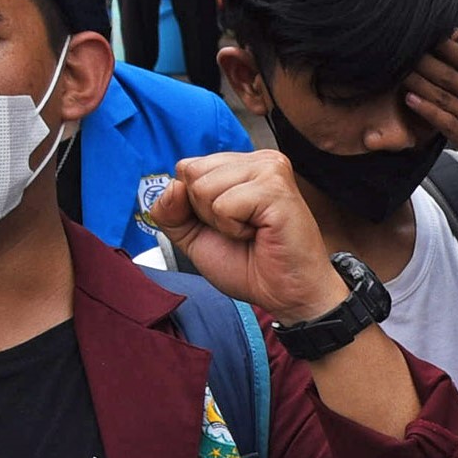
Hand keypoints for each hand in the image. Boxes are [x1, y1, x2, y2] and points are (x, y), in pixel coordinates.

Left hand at [143, 148, 350, 322]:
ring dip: (220, 221)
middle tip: (240, 230)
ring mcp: (269, 170)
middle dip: (204, 211)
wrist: (287, 296)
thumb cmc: (251, 266)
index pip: (186, 167)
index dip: (193, 204)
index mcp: (241, 165)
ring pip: (203, 187)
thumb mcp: (194, 236)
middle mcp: (257, 161)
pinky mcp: (276, 188)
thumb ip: (170, 210)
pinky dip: (233, 229)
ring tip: (250, 232)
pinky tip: (259, 234)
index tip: (226, 224)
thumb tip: (173, 186)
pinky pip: (223, 205)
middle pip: (190, 172)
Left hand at [406, 25, 457, 214]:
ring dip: (419, 83)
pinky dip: (427, 110)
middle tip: (398, 50)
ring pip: (445, 97)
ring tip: (398, 72)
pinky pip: (447, 123)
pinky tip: (411, 100)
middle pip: (450, 75)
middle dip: (422, 62)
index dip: (439, 44)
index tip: (419, 35)